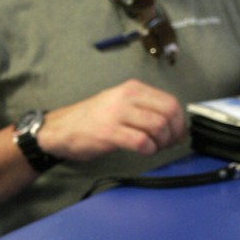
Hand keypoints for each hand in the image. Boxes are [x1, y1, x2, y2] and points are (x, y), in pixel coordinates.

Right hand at [39, 79, 185, 161]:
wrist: (60, 129)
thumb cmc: (92, 119)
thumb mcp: (121, 102)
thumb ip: (145, 108)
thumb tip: (173, 124)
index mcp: (133, 88)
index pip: (170, 102)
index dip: (179, 122)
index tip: (177, 134)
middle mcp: (127, 97)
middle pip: (168, 114)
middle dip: (174, 133)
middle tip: (168, 144)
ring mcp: (118, 113)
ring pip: (158, 126)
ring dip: (162, 143)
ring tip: (154, 148)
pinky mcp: (109, 132)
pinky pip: (142, 141)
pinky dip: (149, 150)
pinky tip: (144, 151)